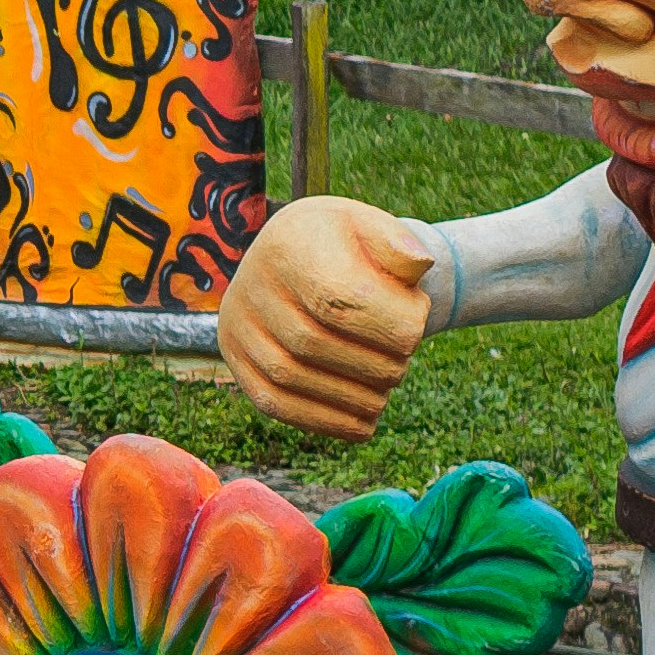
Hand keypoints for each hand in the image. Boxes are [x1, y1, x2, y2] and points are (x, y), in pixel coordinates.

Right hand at [217, 197, 438, 440]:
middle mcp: (250, 285)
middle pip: (310, 341)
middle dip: (371, 364)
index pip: (336, 298)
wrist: (298, 257)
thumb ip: (401, 244)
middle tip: (401, 364)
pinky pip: (272, 402)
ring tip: (383, 393)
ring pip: (288, 376)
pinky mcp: (236, 361)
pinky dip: (323, 421)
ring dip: (350, 397)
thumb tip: (418, 263)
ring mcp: (236, 326)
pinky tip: (362, 424)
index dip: (386, 326)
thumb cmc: (348, 249)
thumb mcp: (376, 230)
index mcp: (288, 245)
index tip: (418, 326)